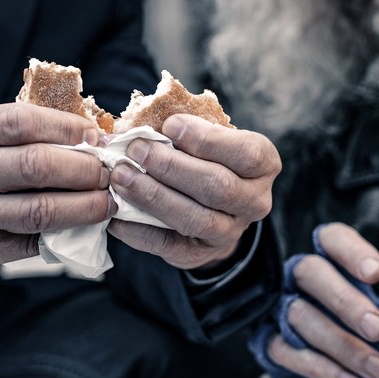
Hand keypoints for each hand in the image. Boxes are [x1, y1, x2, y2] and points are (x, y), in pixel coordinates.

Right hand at [0, 104, 113, 289]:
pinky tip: (77, 229)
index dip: (68, 127)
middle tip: (110, 172)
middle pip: (35, 165)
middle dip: (85, 169)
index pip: (20, 121)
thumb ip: (3, 136)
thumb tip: (78, 135)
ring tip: (106, 204)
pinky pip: (23, 243)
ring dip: (83, 208)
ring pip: (36, 210)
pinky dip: (58, 236)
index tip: (97, 136)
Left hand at [106, 113, 279, 269]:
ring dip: (154, 195)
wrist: (212, 207)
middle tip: (136, 150)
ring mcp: (230, 232)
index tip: (170, 125)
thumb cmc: (205, 158)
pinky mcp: (199, 253)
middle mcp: (255, 201)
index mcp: (263, 164)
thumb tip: (139, 124)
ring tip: (121, 176)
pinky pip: (168, 244)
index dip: (207, 140)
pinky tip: (115, 212)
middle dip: (172, 166)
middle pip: (218, 186)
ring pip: (196, 218)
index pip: (246, 153)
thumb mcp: (207, 138)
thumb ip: (183, 131)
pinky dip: (138, 229)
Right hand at [251, 223, 378, 377]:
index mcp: (332, 260)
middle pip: (311, 272)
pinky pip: (285, 349)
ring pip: (300, 315)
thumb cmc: (367, 333)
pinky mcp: (270, 342)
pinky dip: (320, 367)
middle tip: (378, 329)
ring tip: (377, 368)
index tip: (378, 274)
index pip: (332, 239)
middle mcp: (300, 279)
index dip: (351, 251)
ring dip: (341, 344)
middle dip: (345, 300)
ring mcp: (281, 308)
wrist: (346, 374)